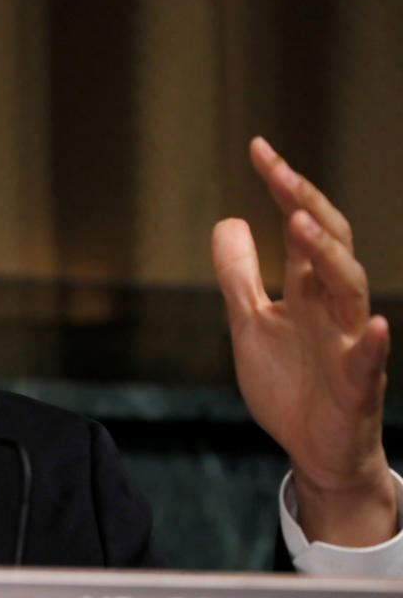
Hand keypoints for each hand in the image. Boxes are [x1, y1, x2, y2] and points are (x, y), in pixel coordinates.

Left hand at [212, 137, 396, 545]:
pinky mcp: (356, 386)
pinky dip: (369, 342)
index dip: (283, 188)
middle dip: (306, 204)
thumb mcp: (249, 322)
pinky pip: (367, 361)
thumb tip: (229, 220)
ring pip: (349, 289)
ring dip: (328, 256)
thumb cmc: (289, 383)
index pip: (300, 226)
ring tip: (301, 223)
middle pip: (330, 245)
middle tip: (279, 170)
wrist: (312, 449)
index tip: (259, 148)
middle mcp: (330, 307)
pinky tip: (369, 322)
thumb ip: (239, 275)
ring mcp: (346, 344)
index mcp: (306, 290)